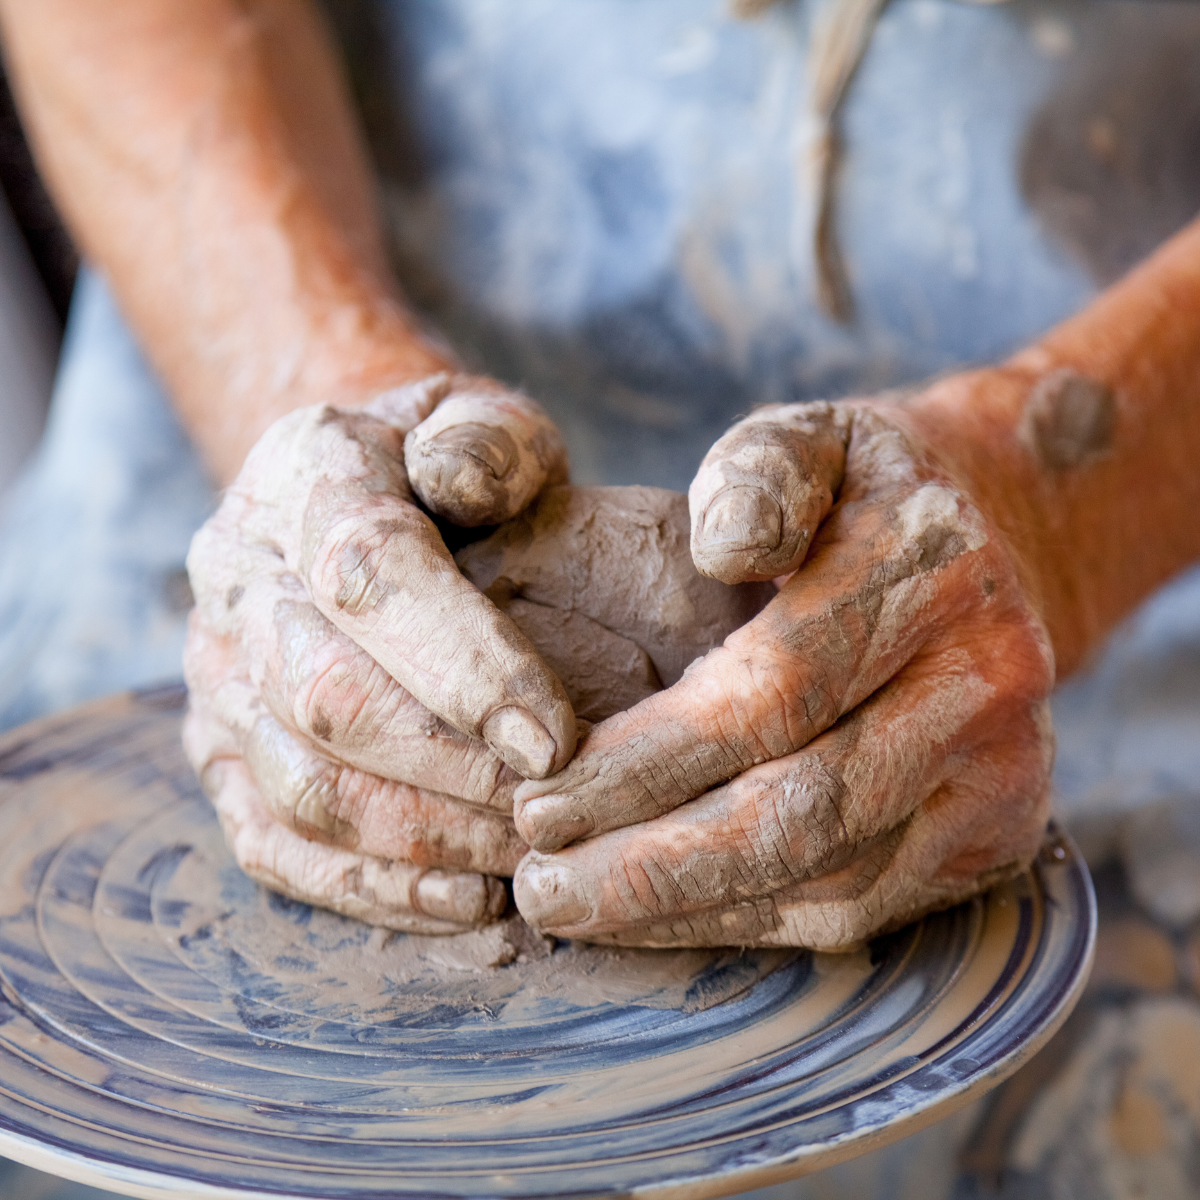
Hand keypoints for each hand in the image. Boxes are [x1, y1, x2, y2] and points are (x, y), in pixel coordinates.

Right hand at [184, 373, 576, 934]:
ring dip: (426, 838)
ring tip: (528, 857)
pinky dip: (370, 888)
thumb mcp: (479, 419)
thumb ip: (485, 437)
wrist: (357, 499)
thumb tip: (464, 485)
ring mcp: (217, 676)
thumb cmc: (448, 465)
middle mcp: (235, 577)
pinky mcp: (222, 754)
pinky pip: (276, 845)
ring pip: (304, 785)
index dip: (464, 663)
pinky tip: (466, 902)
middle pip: (327, 695)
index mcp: (299, 475)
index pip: (368, 574)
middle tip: (556, 808)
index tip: (556, 738)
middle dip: (453, 767)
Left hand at [511, 395, 1054, 950]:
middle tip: (540, 888)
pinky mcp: (995, 835)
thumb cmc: (856, 496)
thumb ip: (758, 475)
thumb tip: (721, 544)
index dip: (646, 761)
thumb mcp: (807, 442)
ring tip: (577, 908)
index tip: (540, 800)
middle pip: (805, 808)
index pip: (771, 692)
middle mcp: (985, 679)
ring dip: (691, 911)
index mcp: (928, 568)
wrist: (992, 548)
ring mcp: (1004, 770)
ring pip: (833, 880)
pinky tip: (664, 917)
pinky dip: (752, 926)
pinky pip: (865, 911)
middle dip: (654, 865)